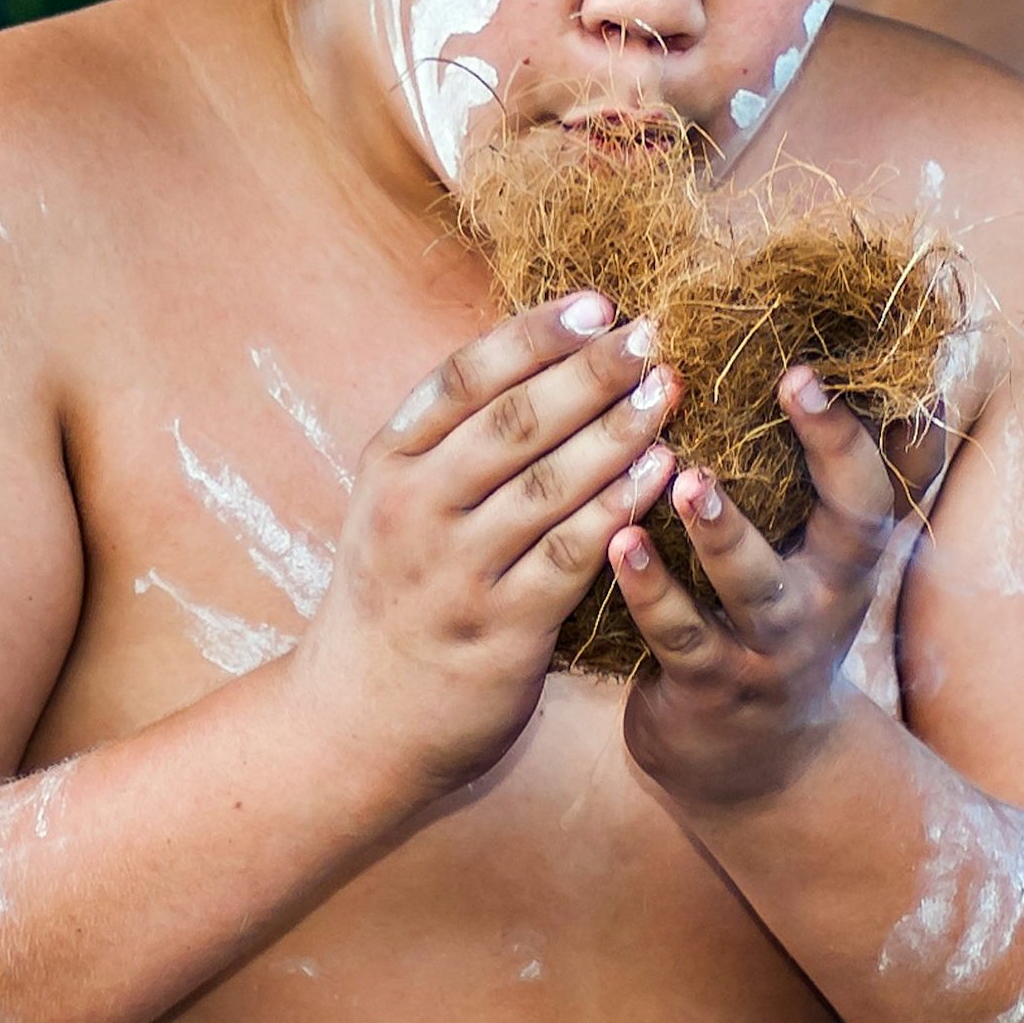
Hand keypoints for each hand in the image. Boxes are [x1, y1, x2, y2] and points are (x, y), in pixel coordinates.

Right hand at [290, 293, 679, 806]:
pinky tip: (661, 475)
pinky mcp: (498, 629)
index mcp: (391, 462)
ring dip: (614, 432)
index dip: (535, 334)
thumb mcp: (396, 498)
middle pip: (513, 421)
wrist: (358, 719)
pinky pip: (568, 557)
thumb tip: (542, 348)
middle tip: (650, 336)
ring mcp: (455, 571)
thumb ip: (453, 435)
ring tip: (665, 392)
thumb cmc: (397, 587)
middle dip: (588, 372)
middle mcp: (416, 508)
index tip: (598, 303)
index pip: (465, 376)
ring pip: (547, 485)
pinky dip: (617, 510)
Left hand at [616, 368, 920, 807]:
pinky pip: (678, 636)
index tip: (807, 367)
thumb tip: (894, 384)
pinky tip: (615, 542)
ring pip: (751, 585)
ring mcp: (767, 649)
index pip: (872, 485)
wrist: (755, 769)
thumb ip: (843, 481)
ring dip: (721, 530)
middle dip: (823, 456)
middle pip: (845, 528)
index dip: (847, 429)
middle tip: (785, 386)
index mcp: (849, 558)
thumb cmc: (778, 624)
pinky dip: (649, 589)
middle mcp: (821, 600)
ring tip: (683, 477)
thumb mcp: (824, 563)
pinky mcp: (708, 688)